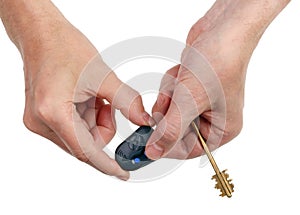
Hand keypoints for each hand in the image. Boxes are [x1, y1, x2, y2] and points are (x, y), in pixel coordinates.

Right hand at [1, 1, 153, 179]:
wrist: (42, 34)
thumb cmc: (66, 47)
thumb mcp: (103, 75)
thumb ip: (127, 101)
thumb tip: (144, 121)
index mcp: (54, 112)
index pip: (86, 151)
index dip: (107, 165)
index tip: (123, 173)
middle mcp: (42, 122)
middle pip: (84, 144)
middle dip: (103, 127)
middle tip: (106, 104)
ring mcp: (39, 121)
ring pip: (80, 137)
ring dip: (94, 120)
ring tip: (93, 95)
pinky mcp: (42, 117)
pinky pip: (72, 129)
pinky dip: (86, 117)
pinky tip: (85, 98)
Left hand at [145, 0, 288, 159]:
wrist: (221, 29)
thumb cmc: (218, 63)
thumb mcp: (190, 101)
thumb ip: (170, 130)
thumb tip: (154, 152)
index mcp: (222, 130)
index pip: (187, 150)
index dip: (165, 145)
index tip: (145, 142)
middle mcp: (213, 118)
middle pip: (176, 128)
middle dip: (169, 109)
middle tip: (174, 96)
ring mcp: (201, 103)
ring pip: (170, 110)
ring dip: (170, 93)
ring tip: (183, 78)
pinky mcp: (191, 89)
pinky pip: (171, 95)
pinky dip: (172, 83)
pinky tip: (183, 71)